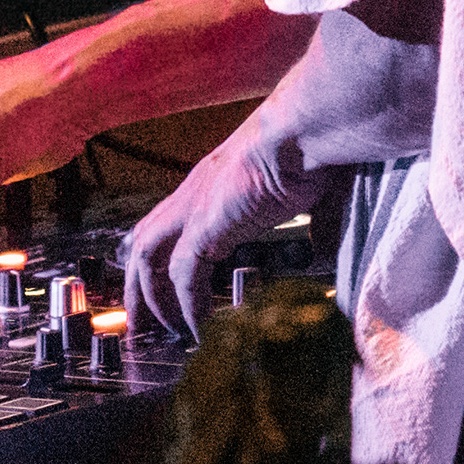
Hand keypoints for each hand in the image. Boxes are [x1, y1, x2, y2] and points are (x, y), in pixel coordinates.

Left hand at [118, 119, 321, 341]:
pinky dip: (187, 306)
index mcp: (214, 183)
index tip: (165, 290)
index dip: (162, 258)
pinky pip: (182, 275)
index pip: (169, 222)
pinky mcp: (205, 223)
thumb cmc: (312, 147)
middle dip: (138, 285)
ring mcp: (194, 206)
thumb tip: (326, 244)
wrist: (305, 128)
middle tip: (142, 324)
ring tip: (160, 334)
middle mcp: (194, 193)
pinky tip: (199, 330)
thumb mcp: (311, 192)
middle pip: (144, 241)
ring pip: (146, 258)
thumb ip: (315, 220)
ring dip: (149, 299)